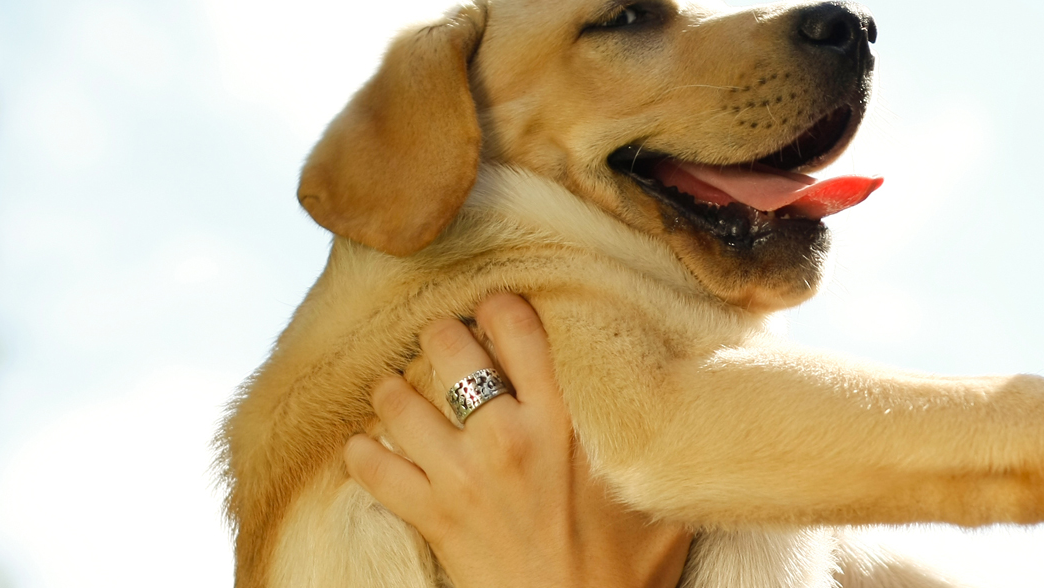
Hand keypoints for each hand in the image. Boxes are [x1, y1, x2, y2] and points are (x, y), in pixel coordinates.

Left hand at [343, 293, 691, 587]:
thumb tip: (681, 400)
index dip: (499, 308)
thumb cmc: (630, 570)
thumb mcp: (661, 495)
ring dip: (394, 390)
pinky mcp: (433, 518)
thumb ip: (658, 443)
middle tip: (444, 343)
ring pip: (398, 401)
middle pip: (448, 348)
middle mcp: (509, 438)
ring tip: (399, 390)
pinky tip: (369, 448)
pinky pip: (371, 468)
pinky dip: (362, 453)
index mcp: (565, 422)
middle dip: (441, 337)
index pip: (518, 329)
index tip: (493, 310)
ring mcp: (463, 477)